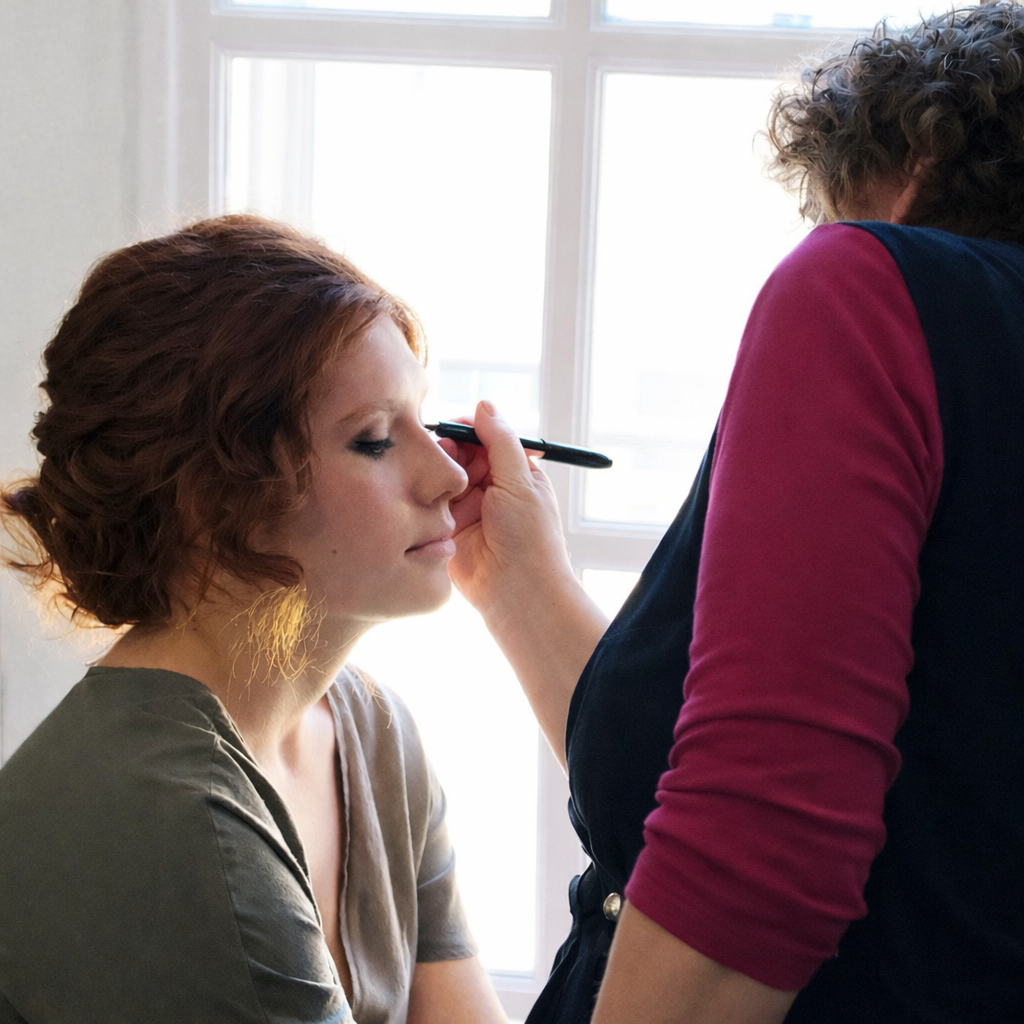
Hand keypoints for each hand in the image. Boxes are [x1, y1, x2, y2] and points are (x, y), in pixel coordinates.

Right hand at [443, 402, 607, 767]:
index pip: (488, 440)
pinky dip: (427, 501)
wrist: (518, 594)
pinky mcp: (449, 533)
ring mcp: (470, 512)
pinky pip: (432, 507)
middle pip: (461, 457)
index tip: (453, 425)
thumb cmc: (530, 539)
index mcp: (517, 475)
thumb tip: (485, 406)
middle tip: (438, 452)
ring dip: (436, 477)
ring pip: (443, 480)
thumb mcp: (520, 481)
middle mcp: (493, 491)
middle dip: (449, 452)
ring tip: (431, 479)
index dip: (470, 430)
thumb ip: (500, 441)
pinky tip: (424, 501)